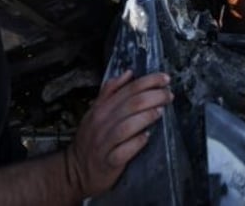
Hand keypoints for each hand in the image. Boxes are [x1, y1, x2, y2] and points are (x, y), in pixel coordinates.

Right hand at [66, 71, 172, 197]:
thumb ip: (110, 91)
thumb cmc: (90, 140)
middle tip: (168, 95)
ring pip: (127, 126)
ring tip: (160, 112)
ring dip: (146, 117)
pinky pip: (123, 151)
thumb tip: (127, 74)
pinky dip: (136, 143)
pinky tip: (146, 137)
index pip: (128, 89)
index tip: (165, 79)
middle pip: (132, 104)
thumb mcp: (94, 111)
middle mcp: (102, 123)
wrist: (75, 171)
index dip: (149, 81)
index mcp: (101, 109)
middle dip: (154, 96)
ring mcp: (104, 143)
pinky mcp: (109, 162)